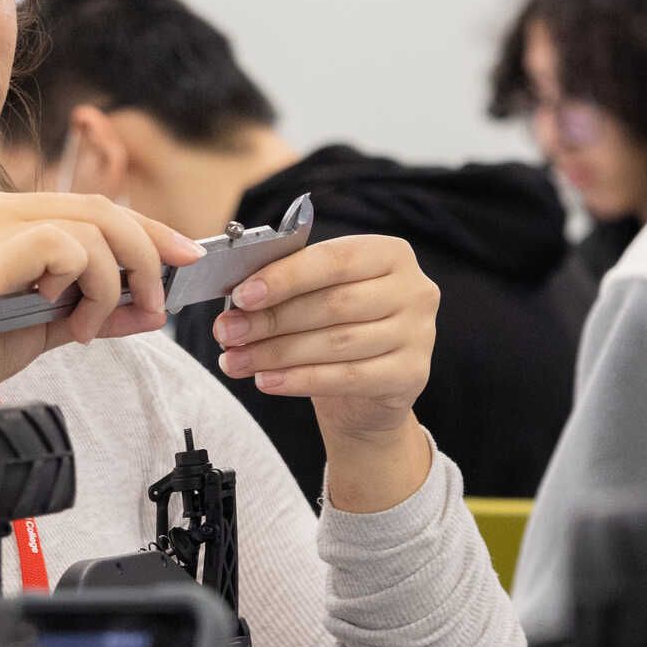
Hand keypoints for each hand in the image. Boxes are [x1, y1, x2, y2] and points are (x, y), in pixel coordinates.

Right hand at [0, 194, 201, 460]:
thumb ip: (95, 311)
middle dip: (147, 255)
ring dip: (112, 283)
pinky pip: (63, 245)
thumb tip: (151, 306)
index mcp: (6, 220)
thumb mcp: (42, 329)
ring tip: (87, 327)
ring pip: (91, 227)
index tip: (186, 261)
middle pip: (102, 208)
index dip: (150, 230)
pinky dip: (85, 284)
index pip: (95, 206)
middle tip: (153, 304)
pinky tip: (69, 321)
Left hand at [210, 234, 438, 511]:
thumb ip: (290, 285)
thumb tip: (237, 296)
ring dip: (277, 353)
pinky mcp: (412, 374)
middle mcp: (414, 289)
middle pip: (333, 304)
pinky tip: (266, 381)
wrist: (369, 392)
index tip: (241, 295)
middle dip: (272, 319)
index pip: (333, 260)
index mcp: (390, 254)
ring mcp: (419, 334)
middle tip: (227, 332)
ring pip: (336, 343)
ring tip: (235, 360)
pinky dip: (299, 380)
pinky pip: (347, 377)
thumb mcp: (320, 296)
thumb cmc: (338, 329)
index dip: (285, 277)